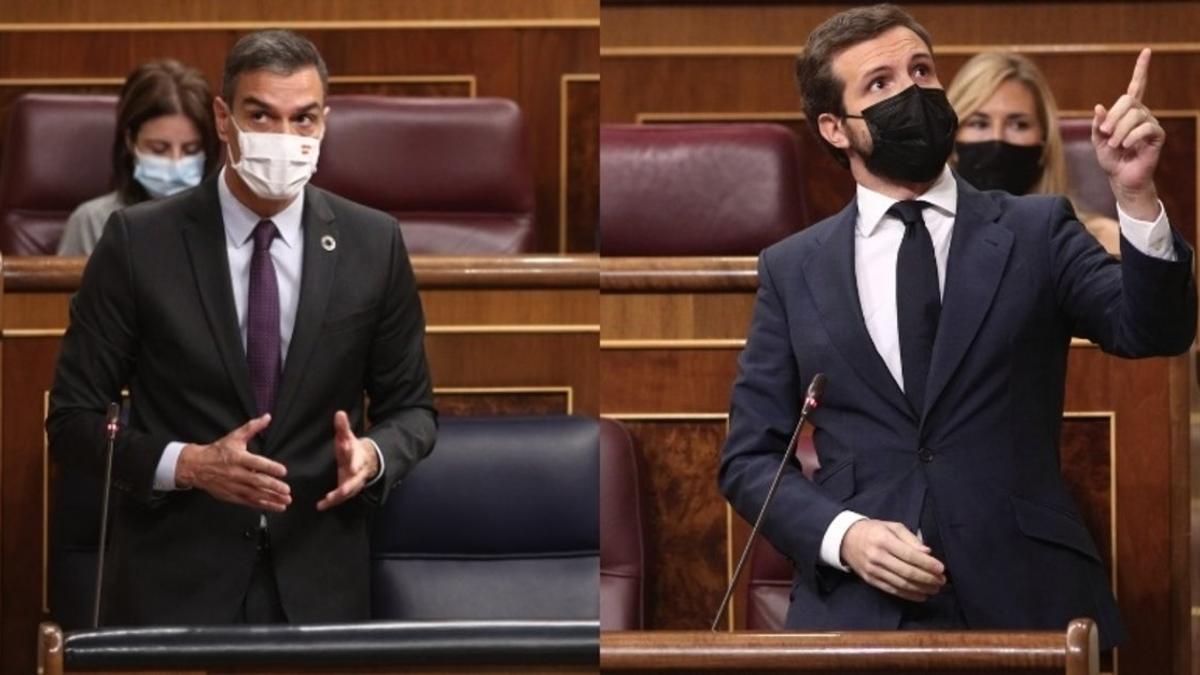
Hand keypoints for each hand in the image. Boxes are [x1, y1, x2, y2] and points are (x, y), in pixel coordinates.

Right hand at [176, 414, 290, 510]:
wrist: (195, 466)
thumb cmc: (217, 451)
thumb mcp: (234, 437)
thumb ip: (252, 427)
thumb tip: (267, 417)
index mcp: (238, 458)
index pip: (256, 463)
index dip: (270, 467)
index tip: (283, 471)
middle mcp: (236, 473)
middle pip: (257, 481)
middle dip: (273, 487)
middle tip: (286, 490)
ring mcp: (233, 486)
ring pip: (254, 494)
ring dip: (271, 499)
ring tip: (285, 501)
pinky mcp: (231, 496)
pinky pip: (249, 502)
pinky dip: (262, 505)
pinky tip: (274, 506)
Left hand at [316, 410, 379, 510]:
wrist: (366, 461)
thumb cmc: (352, 448)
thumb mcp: (347, 437)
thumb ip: (343, 427)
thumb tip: (339, 412)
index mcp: (357, 456)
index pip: (355, 455)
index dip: (352, 456)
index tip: (348, 457)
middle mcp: (357, 471)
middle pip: (355, 478)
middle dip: (350, 484)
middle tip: (343, 489)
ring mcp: (353, 482)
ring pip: (349, 490)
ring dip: (340, 495)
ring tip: (329, 499)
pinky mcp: (347, 490)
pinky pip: (340, 498)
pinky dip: (330, 503)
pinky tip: (320, 506)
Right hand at [841, 519, 945, 601]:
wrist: (846, 540)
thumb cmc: (873, 531)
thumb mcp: (892, 527)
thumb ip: (910, 539)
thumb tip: (927, 553)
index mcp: (884, 540)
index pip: (910, 555)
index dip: (927, 564)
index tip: (941, 568)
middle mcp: (877, 556)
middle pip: (907, 572)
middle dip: (928, 578)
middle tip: (942, 581)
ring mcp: (873, 570)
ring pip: (901, 583)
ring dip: (921, 588)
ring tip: (935, 589)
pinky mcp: (871, 580)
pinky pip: (892, 590)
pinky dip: (908, 595)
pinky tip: (921, 595)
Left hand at [1092, 48, 1163, 219]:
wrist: (1121, 178)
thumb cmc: (1110, 159)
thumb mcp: (1098, 141)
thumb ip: (1098, 124)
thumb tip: (1099, 107)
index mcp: (1127, 112)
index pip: (1137, 86)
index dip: (1141, 69)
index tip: (1146, 51)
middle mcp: (1141, 114)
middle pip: (1129, 100)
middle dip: (1113, 116)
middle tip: (1105, 133)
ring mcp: (1151, 124)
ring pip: (1135, 115)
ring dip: (1120, 131)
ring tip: (1114, 145)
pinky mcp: (1157, 136)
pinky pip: (1145, 128)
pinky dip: (1131, 137)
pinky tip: (1126, 146)